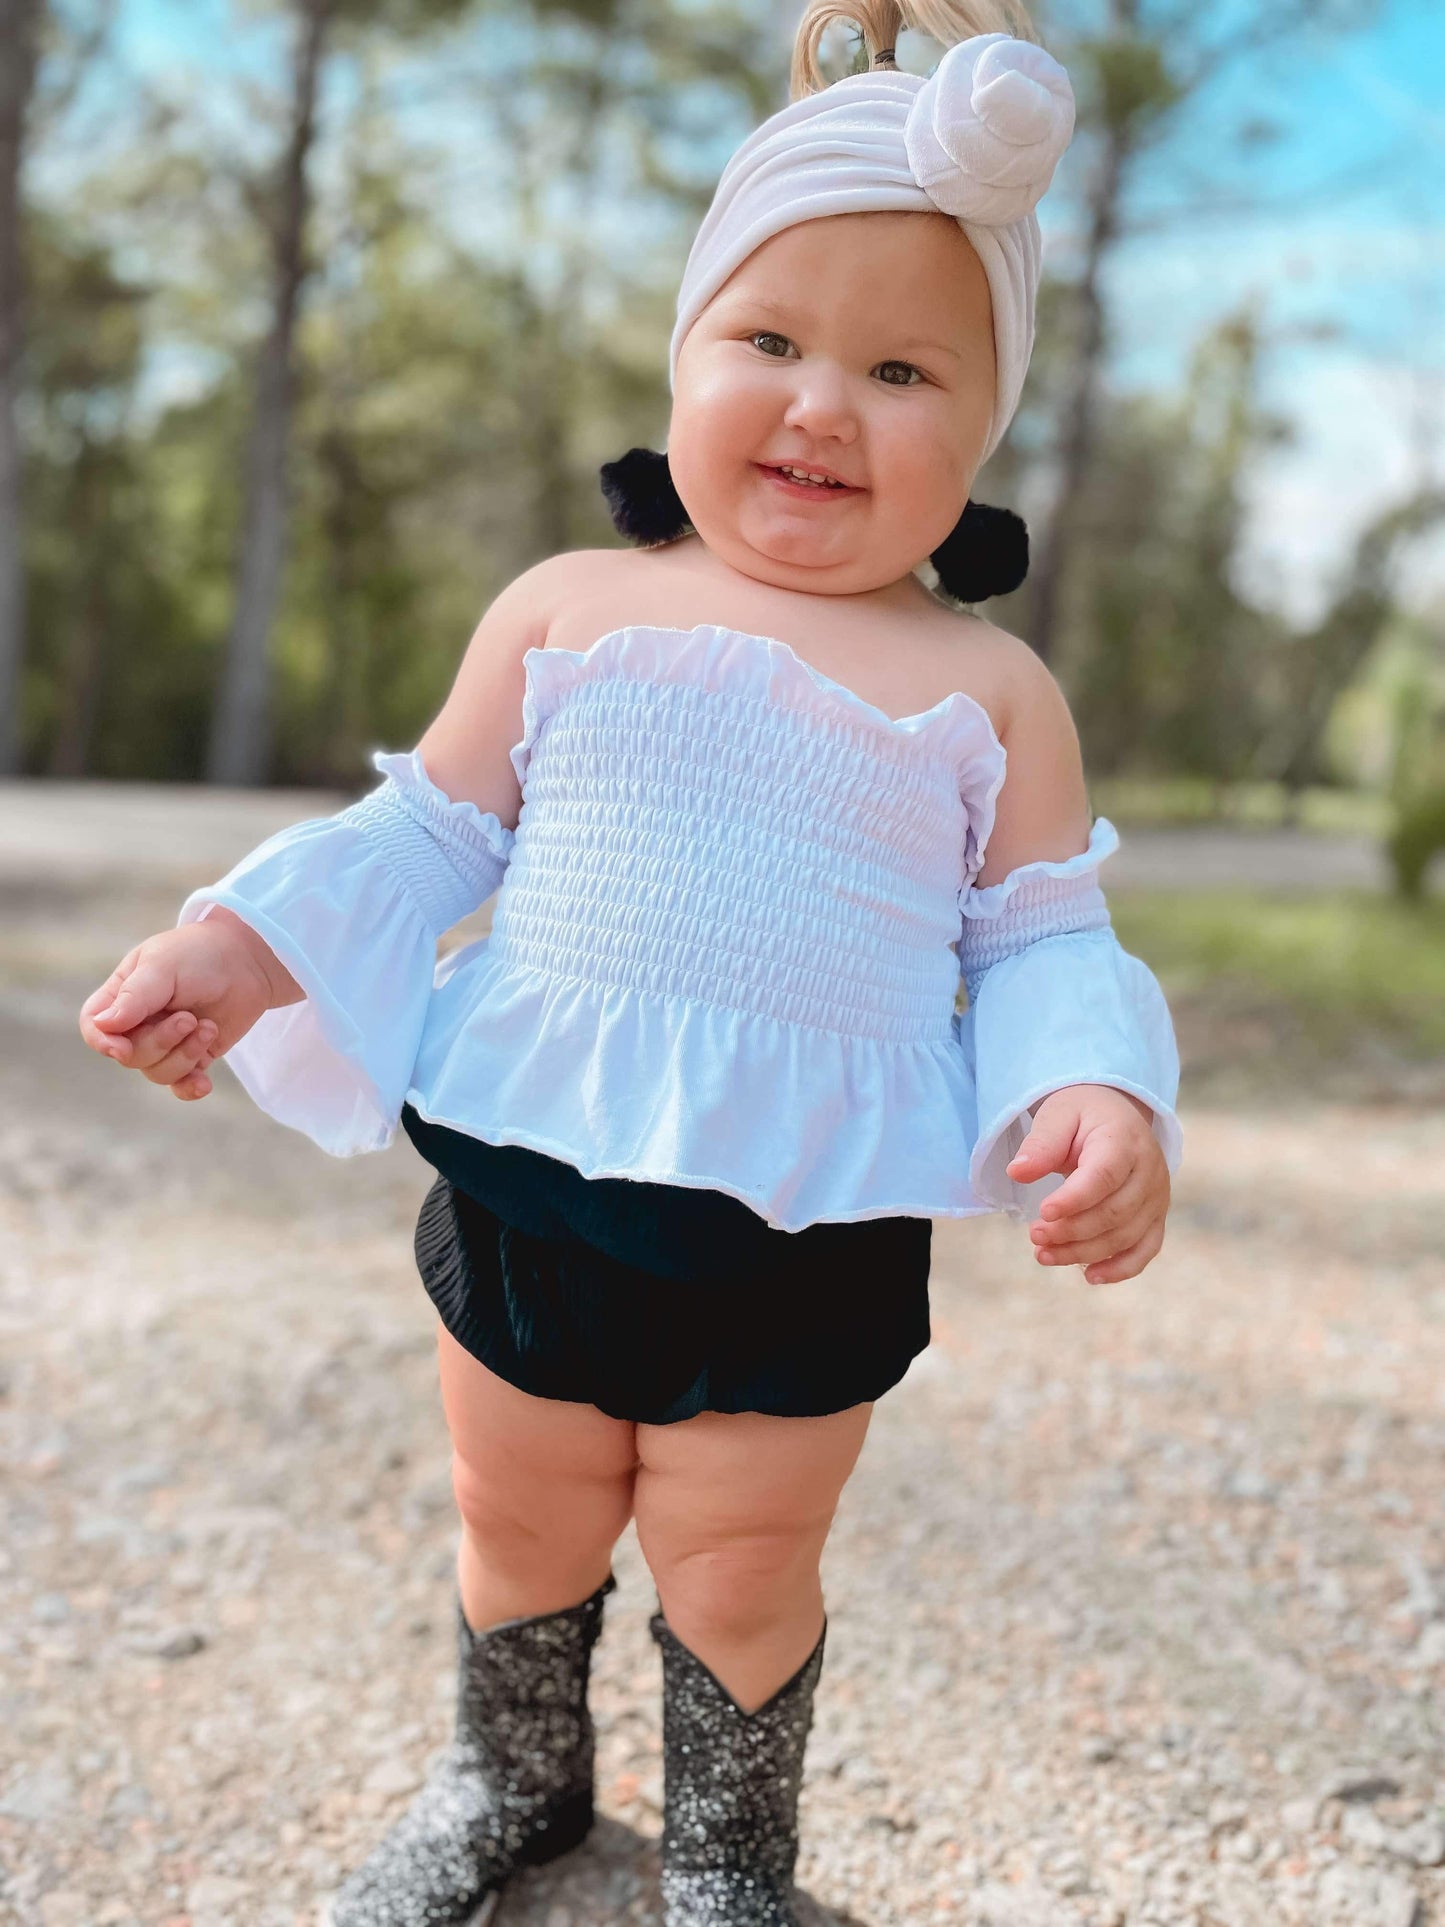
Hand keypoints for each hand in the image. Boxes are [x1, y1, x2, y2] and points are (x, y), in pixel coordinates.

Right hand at [77, 915, 288, 1101]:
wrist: (248, 961)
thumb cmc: (200, 954)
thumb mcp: (163, 966)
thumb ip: (134, 996)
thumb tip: (103, 1026)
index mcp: (121, 994)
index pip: (93, 1026)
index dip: (101, 1042)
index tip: (122, 1047)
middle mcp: (138, 1022)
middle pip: (129, 1055)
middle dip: (160, 1042)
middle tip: (190, 1018)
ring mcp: (166, 1042)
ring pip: (156, 1072)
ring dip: (185, 1055)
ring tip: (208, 1026)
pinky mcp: (194, 1055)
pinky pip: (181, 1085)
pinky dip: (190, 1087)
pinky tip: (205, 1083)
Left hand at [1005, 1084, 1169, 1284]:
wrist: (1116, 1115)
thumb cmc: (1082, 1115)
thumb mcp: (1057, 1115)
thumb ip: (1040, 1144)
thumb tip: (1017, 1172)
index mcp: (1124, 1140)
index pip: (1104, 1176)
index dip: (1074, 1199)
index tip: (1042, 1213)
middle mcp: (1149, 1171)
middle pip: (1114, 1212)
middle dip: (1071, 1230)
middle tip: (1033, 1235)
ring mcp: (1157, 1197)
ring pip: (1126, 1236)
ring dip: (1084, 1252)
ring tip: (1043, 1254)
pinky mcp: (1155, 1216)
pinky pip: (1145, 1249)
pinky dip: (1121, 1268)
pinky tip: (1089, 1276)